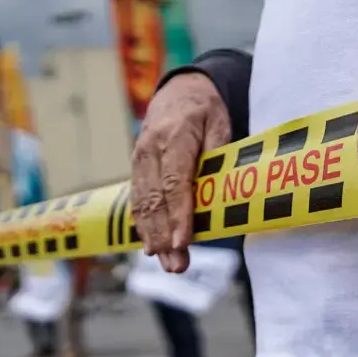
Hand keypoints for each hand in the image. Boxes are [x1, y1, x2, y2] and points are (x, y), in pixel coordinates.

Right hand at [131, 73, 230, 272]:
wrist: (180, 91)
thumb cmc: (205, 109)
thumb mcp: (220, 122)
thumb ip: (218, 153)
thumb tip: (220, 188)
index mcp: (174, 136)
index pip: (174, 182)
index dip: (178, 214)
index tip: (182, 241)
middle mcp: (150, 149)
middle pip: (155, 199)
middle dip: (164, 236)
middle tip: (177, 265)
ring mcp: (140, 159)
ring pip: (142, 203)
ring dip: (153, 237)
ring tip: (168, 263)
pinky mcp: (137, 168)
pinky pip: (138, 200)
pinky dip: (144, 225)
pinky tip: (153, 247)